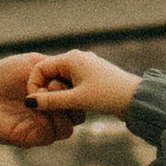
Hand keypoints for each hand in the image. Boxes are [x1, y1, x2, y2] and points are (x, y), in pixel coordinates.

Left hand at [0, 53, 80, 148]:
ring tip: (43, 96)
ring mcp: (41, 126)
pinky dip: (48, 122)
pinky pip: (50, 136)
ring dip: (60, 112)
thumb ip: (54, 66)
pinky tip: (34, 107)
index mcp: (54, 95)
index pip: (79, 96)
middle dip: (72, 100)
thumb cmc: (1, 76)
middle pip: (78, 115)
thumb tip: (74, 68)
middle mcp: (51, 113)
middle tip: (54, 86)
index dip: (76, 86)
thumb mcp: (32, 64)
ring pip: (67, 129)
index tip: (63, 74)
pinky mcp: (30, 138)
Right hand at [22, 49, 141, 122]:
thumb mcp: (76, 100)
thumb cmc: (107, 96)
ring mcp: (86, 65)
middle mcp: (77, 58)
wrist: (137, 98)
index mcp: (71, 58)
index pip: (40, 68)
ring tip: (66, 107)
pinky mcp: (93, 75)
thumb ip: (50, 101)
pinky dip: (69, 93)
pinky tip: (76, 105)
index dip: (34, 86)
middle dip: (47, 91)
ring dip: (59, 94)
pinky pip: (72, 82)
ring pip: (61, 79)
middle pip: (50, 73)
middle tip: (50, 107)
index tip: (36, 103)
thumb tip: (29, 103)